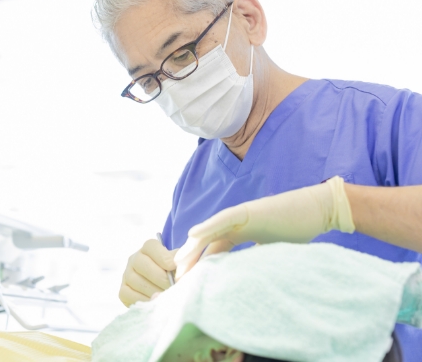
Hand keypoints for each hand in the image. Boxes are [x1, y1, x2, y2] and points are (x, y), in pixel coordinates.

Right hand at [119, 239, 177, 306]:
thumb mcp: (179, 263)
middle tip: (174, 288)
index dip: (164, 258)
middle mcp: (134, 258)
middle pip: (142, 264)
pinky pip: (130, 296)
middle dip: (161, 278)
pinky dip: (145, 302)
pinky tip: (156, 304)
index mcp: (148, 247)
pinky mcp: (123, 291)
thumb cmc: (174, 272)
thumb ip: (181, 262)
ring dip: (155, 292)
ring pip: (137, 282)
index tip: (175, 268)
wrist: (163, 288)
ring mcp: (127, 275)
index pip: (151, 246)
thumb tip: (183, 268)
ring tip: (168, 298)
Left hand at [175, 176, 354, 278]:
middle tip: (177, 279)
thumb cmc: (298, 230)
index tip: (189, 285)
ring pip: (211, 231)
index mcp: (241, 234)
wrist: (319, 210)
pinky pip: (224, 219)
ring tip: (178, 261)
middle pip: (207, 243)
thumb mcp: (273, 252)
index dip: (201, 267)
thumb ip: (257, 263)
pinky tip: (193, 234)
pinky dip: (208, 226)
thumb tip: (247, 285)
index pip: (215, 252)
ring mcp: (241, 216)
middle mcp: (237, 225)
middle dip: (192, 260)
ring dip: (193, 246)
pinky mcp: (249, 210)